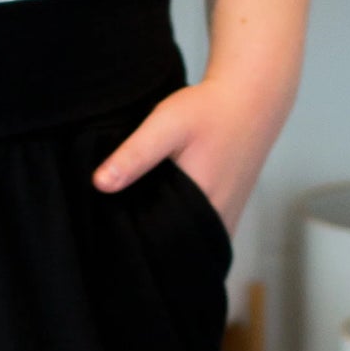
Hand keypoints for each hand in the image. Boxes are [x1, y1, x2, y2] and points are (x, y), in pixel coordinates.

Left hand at [92, 76, 282, 233]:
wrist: (250, 101)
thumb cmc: (207, 111)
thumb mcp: (166, 125)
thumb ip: (134, 155)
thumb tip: (99, 184)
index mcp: (201, 207)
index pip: (158, 244)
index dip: (133, 239)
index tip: (111, 226)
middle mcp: (217, 223)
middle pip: (172, 249)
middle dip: (146, 242)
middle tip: (120, 222)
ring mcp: (227, 223)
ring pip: (187, 244)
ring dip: (164, 238)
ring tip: (139, 217)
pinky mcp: (229, 216)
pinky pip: (200, 236)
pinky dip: (181, 230)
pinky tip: (162, 212)